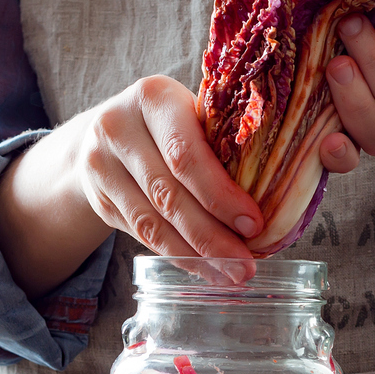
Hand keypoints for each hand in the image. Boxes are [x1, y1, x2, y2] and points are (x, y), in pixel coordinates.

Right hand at [69, 75, 263, 257]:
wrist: (106, 131)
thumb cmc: (171, 122)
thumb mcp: (193, 114)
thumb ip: (222, 143)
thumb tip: (276, 202)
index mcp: (153, 98)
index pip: (185, 154)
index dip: (220, 195)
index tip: (254, 225)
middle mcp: (118, 128)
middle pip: (169, 194)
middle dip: (212, 236)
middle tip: (245, 265)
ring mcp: (100, 165)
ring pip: (152, 222)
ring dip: (195, 255)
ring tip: (229, 275)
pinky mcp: (98, 199)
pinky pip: (142, 235)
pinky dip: (176, 255)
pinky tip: (204, 269)